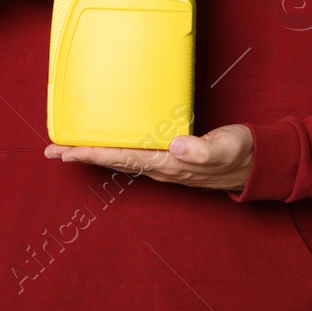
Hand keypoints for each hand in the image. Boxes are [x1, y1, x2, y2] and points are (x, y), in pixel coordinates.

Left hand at [44, 124, 253, 192]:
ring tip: (70, 148)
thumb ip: (204, 148)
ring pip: (122, 158)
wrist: (258, 163)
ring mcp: (165, 165)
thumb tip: (177, 145)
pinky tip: (108, 143)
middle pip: (114, 161)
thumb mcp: (227, 146)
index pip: (123, 157)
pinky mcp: (171, 157)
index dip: (93, 153)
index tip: (66, 151)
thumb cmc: (242, 152)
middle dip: (83, 155)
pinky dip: (114, 149)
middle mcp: (162, 167)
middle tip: (53, 150)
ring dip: (95, 153)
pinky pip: (134, 154)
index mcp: (171, 163)